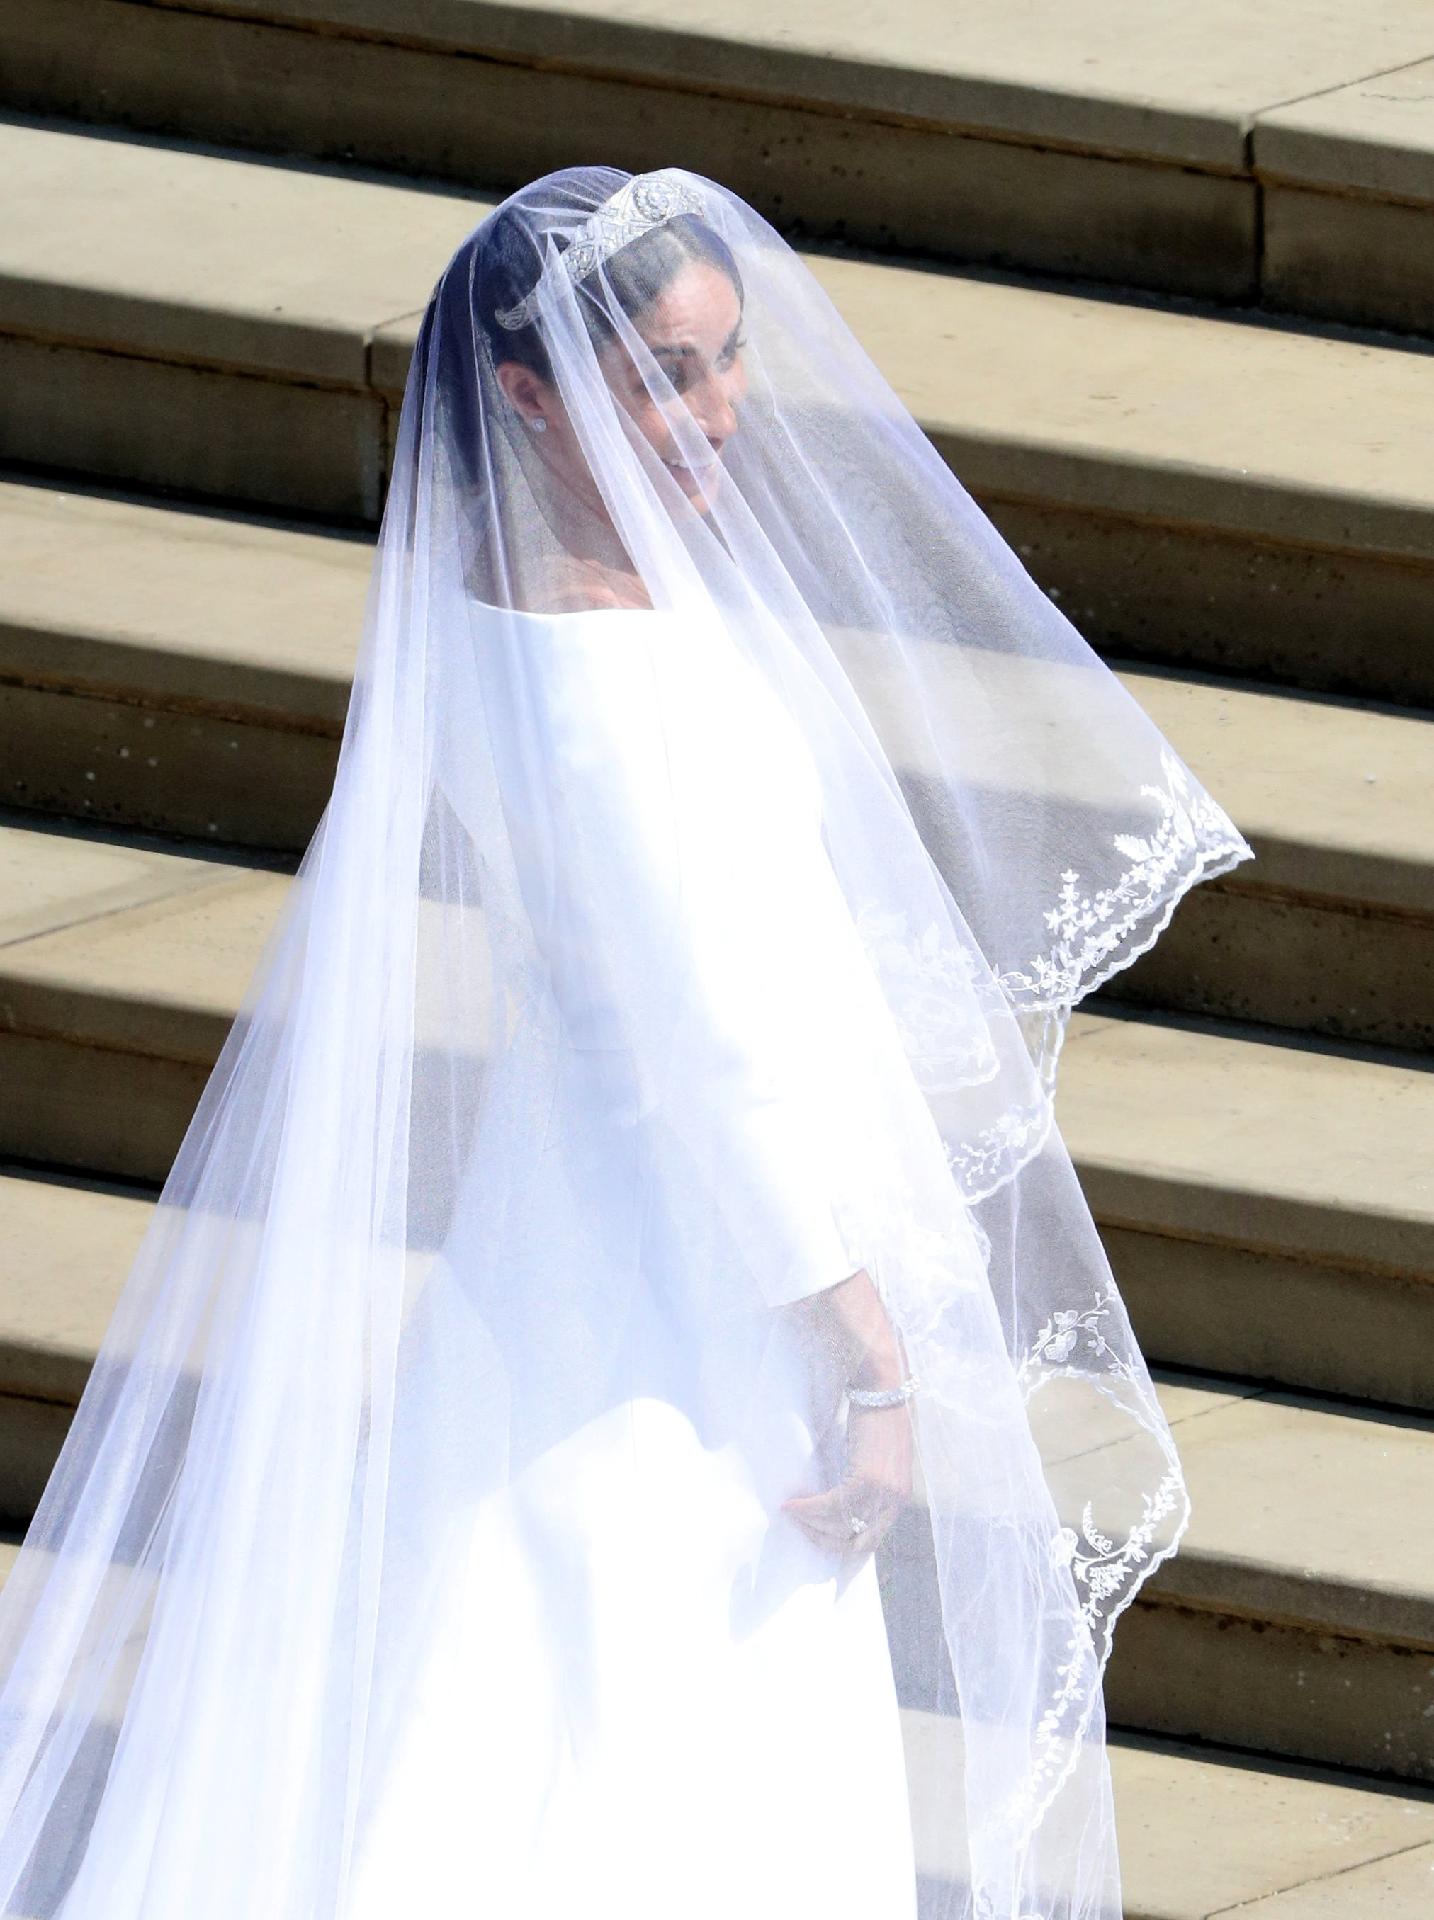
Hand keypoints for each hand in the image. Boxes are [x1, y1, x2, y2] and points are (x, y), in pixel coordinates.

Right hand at [780, 1397, 912, 1557]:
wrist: (884, 1390)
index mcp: (898, 1499)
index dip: (841, 1544)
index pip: (871, 1540)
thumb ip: (864, 1485)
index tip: (815, 1536)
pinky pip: (833, 1506)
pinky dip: (808, 1508)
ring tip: (791, 1512)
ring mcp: (883, 1492)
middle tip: (800, 1527)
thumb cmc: (877, 1418)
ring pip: (841, 1526)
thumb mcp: (875, 1461)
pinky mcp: (867, 1479)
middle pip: (857, 1542)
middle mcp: (895, 1501)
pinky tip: (792, 1504)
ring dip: (811, 1523)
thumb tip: (834, 1503)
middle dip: (824, 1540)